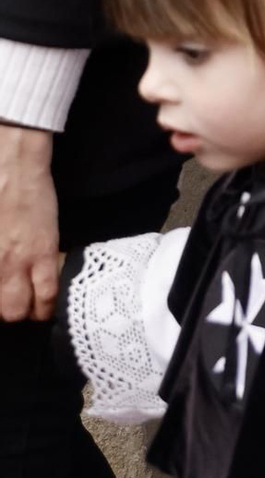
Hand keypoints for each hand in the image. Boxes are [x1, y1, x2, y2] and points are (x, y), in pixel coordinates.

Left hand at [0, 124, 59, 323]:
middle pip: (0, 311)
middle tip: (6, 306)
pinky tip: (45, 307)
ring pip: (18, 310)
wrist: (11, 162)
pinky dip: (46, 306)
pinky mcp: (43, 254)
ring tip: (25, 309)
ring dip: (21, 314)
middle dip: (2, 314)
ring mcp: (16, 263)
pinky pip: (47, 294)